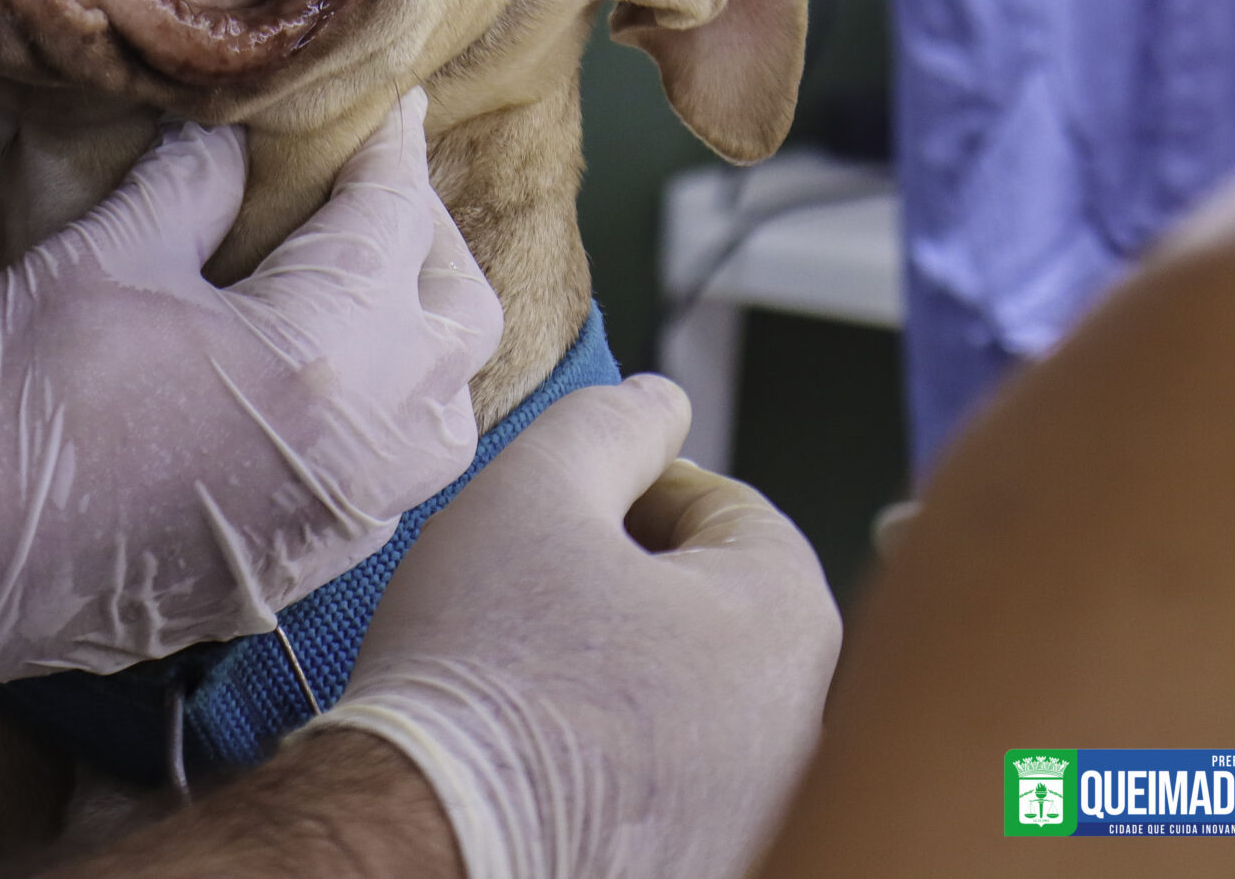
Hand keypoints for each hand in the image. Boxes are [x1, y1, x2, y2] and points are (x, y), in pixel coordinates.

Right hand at [0, 90, 501, 720]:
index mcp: (328, 351)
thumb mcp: (105, 254)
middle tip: (372, 197)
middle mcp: (364, 447)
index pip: (397, 220)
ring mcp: (337, 525)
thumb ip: (192, 185)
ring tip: (359, 295)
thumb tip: (232, 142)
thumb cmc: (20, 399)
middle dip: (428, 244)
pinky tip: (310, 392)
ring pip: (441, 420)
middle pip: (462, 322)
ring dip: (420, 346)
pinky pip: (382, 487)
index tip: (388, 109)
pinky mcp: (295, 575)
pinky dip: (375, 424)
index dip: (391, 152)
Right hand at [310, 376, 839, 878]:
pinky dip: (617, 756)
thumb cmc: (486, 668)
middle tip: (536, 581)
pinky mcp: (705, 861)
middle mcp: (801, 730)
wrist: (433, 842)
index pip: (733, 509)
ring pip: (695, 698)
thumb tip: (657, 401)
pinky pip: (670, 781)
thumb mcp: (532, 493)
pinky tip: (541, 748)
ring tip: (529, 670)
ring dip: (626, 669)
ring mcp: (758, 812)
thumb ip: (606, 425)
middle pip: (719, 607)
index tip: (562, 505)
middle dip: (633, 579)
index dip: (635, 483)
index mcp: (784, 623)